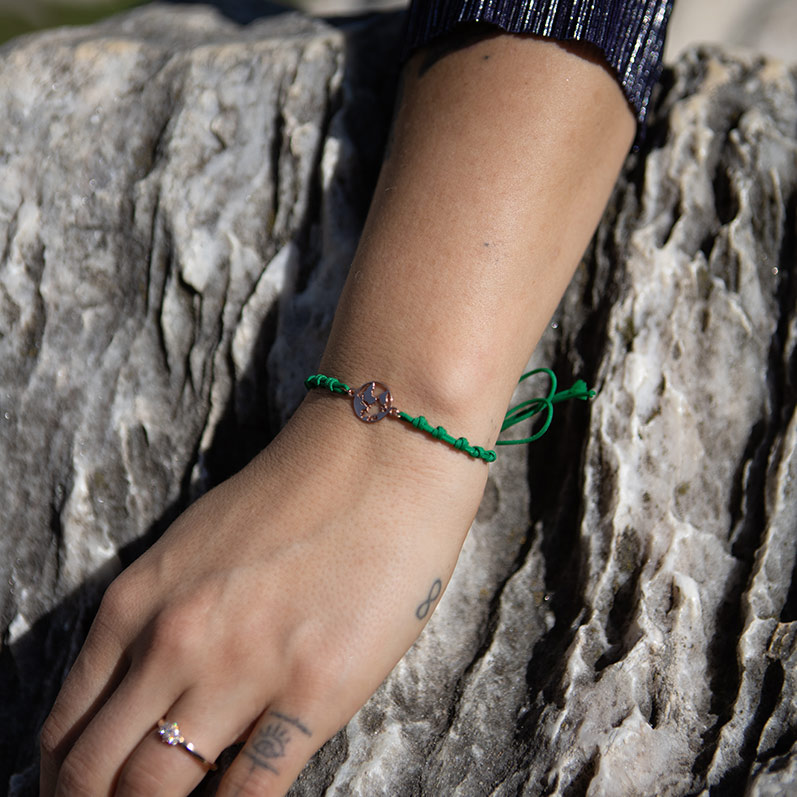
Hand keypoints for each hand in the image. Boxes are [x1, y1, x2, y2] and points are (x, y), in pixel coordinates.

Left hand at [40, 394, 487, 795]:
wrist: (380, 450)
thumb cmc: (297, 489)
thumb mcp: (197, 543)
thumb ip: (163, 614)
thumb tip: (151, 687)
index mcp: (138, 600)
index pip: (67, 728)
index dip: (65, 782)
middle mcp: (175, 640)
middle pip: (98, 776)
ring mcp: (243, 669)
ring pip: (159, 794)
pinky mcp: (315, 690)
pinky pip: (251, 792)